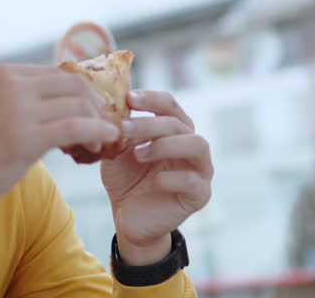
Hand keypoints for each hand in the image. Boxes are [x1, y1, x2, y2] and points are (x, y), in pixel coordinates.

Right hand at [0, 64, 119, 234]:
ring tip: (95, 144)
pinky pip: (78, 127)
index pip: (59, 74)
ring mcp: (17, 109)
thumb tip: (67, 105)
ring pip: (80, 105)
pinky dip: (98, 133)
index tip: (91, 113)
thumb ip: (22, 102)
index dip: (82, 93)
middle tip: (100, 128)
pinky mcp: (25, 137)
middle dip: (95, 106)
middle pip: (75, 85)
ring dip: (98, 123)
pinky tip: (103, 143)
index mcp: (2, 73)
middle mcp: (11, 83)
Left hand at [101, 90, 212, 264]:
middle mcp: (192, 145)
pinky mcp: (200, 195)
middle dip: (149, 124)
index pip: (169, 105)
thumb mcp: (119, 150)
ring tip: (138, 154)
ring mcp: (200, 170)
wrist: (128, 216)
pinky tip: (153, 181)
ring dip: (164, 145)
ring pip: (197, 145)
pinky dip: (170, 177)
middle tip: (123, 129)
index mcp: (174, 130)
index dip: (151, 98)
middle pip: (179, 123)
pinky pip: (192, 180)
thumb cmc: (126, 178)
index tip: (128, 98)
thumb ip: (123, 130)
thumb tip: (114, 106)